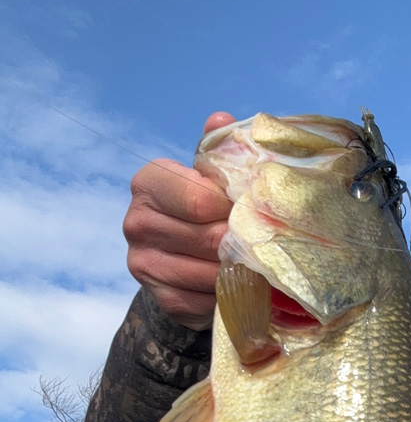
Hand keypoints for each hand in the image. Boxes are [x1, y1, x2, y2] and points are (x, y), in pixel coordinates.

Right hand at [124, 111, 235, 329]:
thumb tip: (222, 120)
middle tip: (263, 242)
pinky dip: (229, 296)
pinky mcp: (161, 298)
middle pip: (209, 238)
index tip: (249, 211)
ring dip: (239, 272)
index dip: (233, 208)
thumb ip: (216, 152)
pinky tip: (238, 286)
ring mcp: (143, 264)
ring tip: (256, 265)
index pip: (199, 199)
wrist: (179, 260)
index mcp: (148, 183)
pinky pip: (206, 301)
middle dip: (241, 242)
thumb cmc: (201, 211)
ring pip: (210, 272)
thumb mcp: (207, 177)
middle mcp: (136, 223)